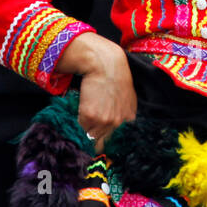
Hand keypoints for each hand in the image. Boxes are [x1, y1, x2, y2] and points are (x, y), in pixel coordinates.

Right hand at [59, 33, 135, 152]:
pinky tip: (79, 112)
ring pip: (89, 137)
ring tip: (82, 121)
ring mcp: (104, 121)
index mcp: (128, 119)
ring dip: (84, 132)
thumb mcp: (127, 96)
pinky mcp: (90, 116)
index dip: (104, 141)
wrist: (105, 63)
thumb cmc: (115, 75)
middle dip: (93, 139)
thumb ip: (123, 113)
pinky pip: (81, 127)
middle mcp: (117, 123)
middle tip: (87, 133)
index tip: (97, 141)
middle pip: (101, 142)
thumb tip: (116, 126)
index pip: (115, 140)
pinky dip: (78, 123)